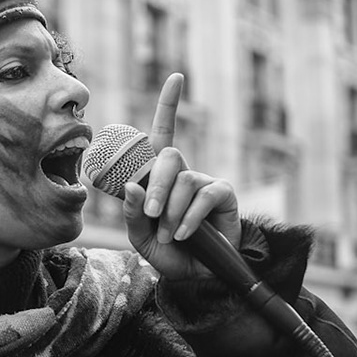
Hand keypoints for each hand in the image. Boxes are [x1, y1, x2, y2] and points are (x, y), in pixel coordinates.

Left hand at [121, 73, 241, 282]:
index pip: (163, 133)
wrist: (195, 278)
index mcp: (160, 176)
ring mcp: (204, 182)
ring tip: (169, 235)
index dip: (170, 104)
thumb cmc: (168, 252)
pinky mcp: (223, 195)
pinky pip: (203, 195)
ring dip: (171, 211)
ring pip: (183, 180)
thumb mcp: (141, 236)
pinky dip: (189, 217)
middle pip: (168, 156)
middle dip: (156, 186)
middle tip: (151, 214)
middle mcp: (183, 173)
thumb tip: (133, 186)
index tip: (177, 78)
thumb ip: (133, 213)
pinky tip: (185, 234)